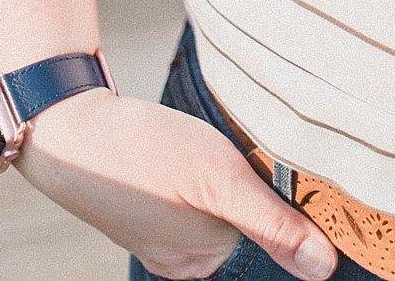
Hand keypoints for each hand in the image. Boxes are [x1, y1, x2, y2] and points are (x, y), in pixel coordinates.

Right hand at [18, 87, 337, 278]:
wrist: (70, 127)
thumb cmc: (143, 152)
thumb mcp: (219, 179)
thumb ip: (272, 223)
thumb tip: (324, 267)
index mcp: (204, 265)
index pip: (271, 259)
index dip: (299, 230)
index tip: (322, 205)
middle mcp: (188, 260)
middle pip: (251, 238)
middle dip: (275, 209)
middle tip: (289, 167)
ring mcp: (169, 234)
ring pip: (230, 216)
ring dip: (249, 189)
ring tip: (257, 154)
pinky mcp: (157, 206)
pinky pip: (205, 204)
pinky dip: (222, 182)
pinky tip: (222, 153)